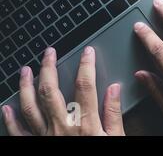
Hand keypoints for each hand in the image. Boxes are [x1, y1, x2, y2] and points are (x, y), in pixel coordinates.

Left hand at [2, 47, 124, 135]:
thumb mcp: (116, 139)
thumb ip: (114, 114)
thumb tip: (115, 89)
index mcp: (84, 123)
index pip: (84, 85)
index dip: (86, 65)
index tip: (87, 52)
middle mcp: (61, 127)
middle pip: (50, 90)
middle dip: (49, 67)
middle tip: (49, 52)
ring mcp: (44, 137)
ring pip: (30, 106)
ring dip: (25, 86)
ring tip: (25, 70)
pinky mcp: (34, 147)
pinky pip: (17, 133)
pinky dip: (9, 120)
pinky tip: (6, 107)